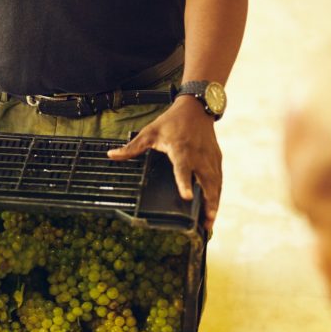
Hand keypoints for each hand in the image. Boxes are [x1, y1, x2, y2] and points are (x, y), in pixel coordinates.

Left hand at [108, 96, 222, 231]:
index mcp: (182, 149)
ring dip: (214, 203)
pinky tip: (213, 210)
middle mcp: (199, 156)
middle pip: (206, 181)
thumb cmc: (171, 121)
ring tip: (209, 223)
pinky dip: (217, 195)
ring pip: (215, 184)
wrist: (196, 107)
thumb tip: (111, 155)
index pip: (183, 168)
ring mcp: (210, 158)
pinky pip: (219, 180)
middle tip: (205, 223)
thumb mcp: (149, 132)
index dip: (185, 182)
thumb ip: (132, 147)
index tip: (187, 197)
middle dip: (207, 202)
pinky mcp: (216, 159)